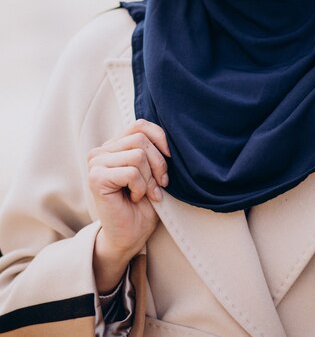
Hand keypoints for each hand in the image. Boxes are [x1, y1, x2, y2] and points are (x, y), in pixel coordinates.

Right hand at [89, 119, 169, 291]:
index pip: (140, 125)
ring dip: (149, 178)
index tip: (170, 159)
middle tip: (160, 184)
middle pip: (141, 139)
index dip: (160, 138)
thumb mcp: (152, 170)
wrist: (130, 236)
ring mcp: (96, 163)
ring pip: (138, 155)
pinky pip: (131, 172)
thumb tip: (169, 135)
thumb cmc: (143, 205)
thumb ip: (151, 149)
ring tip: (145, 193)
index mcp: (114, 145)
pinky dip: (141, 187)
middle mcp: (101, 151)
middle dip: (158, 163)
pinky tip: (135, 198)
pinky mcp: (96, 178)